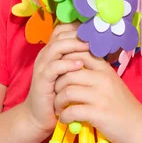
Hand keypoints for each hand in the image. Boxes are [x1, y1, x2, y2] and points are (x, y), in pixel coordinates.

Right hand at [20, 22, 90, 139]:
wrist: (42, 116)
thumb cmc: (60, 93)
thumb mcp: (70, 74)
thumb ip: (79, 59)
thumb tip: (99, 46)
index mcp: (52, 51)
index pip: (62, 29)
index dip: (76, 26)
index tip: (93, 28)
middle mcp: (45, 55)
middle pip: (59, 34)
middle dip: (77, 33)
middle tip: (94, 34)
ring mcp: (42, 66)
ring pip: (56, 47)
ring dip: (73, 45)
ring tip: (89, 46)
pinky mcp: (41, 80)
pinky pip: (53, 67)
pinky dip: (67, 64)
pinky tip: (80, 65)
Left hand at [53, 50, 141, 142]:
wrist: (139, 128)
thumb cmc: (123, 107)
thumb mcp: (112, 84)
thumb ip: (96, 74)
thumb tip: (72, 67)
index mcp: (106, 69)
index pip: (79, 54)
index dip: (64, 62)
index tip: (59, 74)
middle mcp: (103, 79)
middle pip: (68, 73)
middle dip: (56, 85)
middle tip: (55, 95)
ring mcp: (101, 96)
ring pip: (67, 91)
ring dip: (57, 102)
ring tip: (58, 108)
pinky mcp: (98, 114)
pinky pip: (71, 111)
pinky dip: (64, 116)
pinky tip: (65, 119)